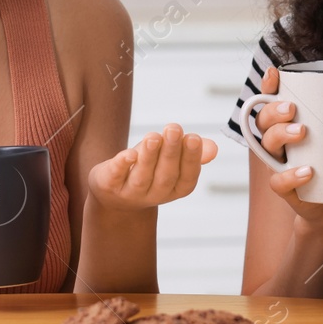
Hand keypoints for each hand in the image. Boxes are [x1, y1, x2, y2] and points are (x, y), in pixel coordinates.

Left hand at [90, 123, 215, 210]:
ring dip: (149, 157)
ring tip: (153, 136)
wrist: (113, 193)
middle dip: (171, 152)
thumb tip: (213, 148)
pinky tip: (128, 154)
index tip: (193, 138)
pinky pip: (116, 177)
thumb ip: (191, 152)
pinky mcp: (109, 185)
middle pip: (165, 175)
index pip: (187, 177)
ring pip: (142, 177)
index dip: (191, 159)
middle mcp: (155, 194)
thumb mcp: (170, 158)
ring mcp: (131, 193)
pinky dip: (122, 165)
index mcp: (175, 188)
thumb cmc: (148, 168)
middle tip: (174, 129)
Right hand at [252, 66, 322, 232]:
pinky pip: (279, 181)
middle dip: (274, 110)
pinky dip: (290, 176)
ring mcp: (280, 164)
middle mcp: (279, 140)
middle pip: (264, 119)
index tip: (275, 73)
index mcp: (291, 121)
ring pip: (266, 146)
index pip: (273, 98)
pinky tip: (308, 171)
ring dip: (280, 135)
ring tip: (302, 132)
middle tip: (293, 108)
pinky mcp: (285, 188)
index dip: (268, 84)